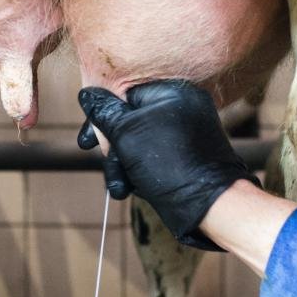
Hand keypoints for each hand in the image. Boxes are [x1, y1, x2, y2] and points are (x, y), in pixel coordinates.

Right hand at [77, 79, 260, 249]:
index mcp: (172, 91)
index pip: (124, 92)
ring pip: (138, 141)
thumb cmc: (169, 164)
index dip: (103, 117)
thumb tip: (87, 93)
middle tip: (98, 166)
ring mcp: (184, 131)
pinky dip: (139, 170)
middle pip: (129, 119)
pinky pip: (152, 155)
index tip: (88, 141)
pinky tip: (133, 186)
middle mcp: (181, 106)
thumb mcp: (126, 134)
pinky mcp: (185, 154)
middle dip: (112, 147)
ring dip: (123, 164)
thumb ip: (104, 112)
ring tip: (120, 186)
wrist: (209, 205)